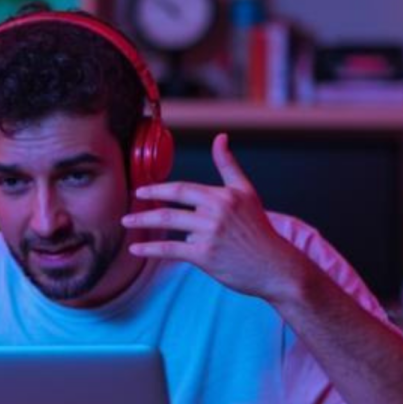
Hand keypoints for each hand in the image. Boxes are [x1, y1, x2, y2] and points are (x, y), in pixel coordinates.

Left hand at [121, 133, 306, 301]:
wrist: (275, 266)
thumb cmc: (259, 230)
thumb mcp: (247, 193)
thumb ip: (228, 165)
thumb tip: (220, 137)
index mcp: (223, 195)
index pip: (183, 189)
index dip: (158, 189)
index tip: (141, 191)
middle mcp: (216, 211)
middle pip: (171, 205)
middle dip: (145, 206)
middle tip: (126, 212)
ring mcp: (210, 233)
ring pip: (168, 224)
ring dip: (142, 224)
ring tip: (126, 224)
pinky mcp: (205, 256)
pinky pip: (170, 249)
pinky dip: (150, 250)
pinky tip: (135, 250)